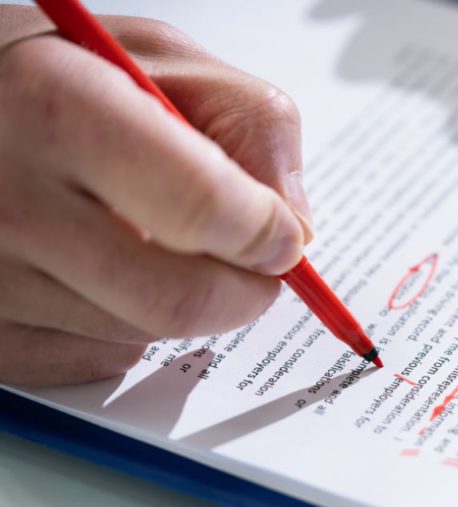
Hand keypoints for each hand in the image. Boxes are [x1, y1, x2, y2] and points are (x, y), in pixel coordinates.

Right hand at [0, 7, 312, 385]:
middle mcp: (9, 200)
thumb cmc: (57, 78)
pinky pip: (93, 360)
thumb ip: (249, 126)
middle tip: (255, 265)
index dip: (263, 231)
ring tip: (147, 236)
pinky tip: (98, 269)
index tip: (283, 236)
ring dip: (180, 301)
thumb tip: (293, 227)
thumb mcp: (158, 59)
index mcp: (58, 109)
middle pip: (177, 300)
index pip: (199, 205)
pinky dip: (124, 325)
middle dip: (244, 292)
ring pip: (140, 335)